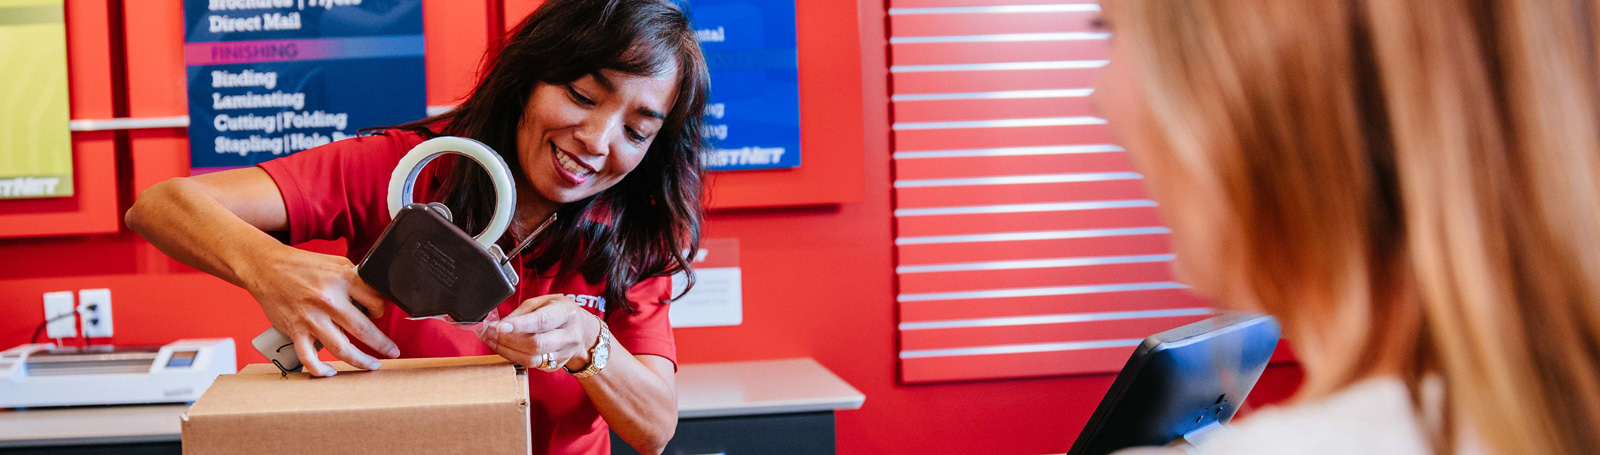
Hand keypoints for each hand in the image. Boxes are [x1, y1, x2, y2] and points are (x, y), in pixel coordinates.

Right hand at [242, 245, 398, 376]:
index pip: (375, 300)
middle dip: (382, 344)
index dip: (381, 310)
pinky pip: (308, 357)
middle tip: (392, 352)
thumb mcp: (336, 262)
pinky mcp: (295, 330)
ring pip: (341, 348)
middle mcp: (328, 300)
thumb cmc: (302, 265)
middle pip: (363, 330)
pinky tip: (330, 372)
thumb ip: (355, 278)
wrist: (266, 267)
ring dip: (360, 361)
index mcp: (342, 279)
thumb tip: (374, 294)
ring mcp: (311, 318)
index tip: (379, 314)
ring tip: (372, 365)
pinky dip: (319, 370)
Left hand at [478, 295, 600, 371]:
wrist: (581, 331)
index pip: (542, 321)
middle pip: (536, 344)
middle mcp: (569, 336)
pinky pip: (531, 364)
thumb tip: (498, 325)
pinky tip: (503, 348)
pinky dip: (513, 356)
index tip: (500, 327)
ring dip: (506, 350)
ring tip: (491, 340)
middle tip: (489, 332)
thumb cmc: (559, 312)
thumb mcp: (544, 302)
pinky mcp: (555, 365)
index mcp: (566, 314)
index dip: (519, 325)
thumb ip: (522, 312)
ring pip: (531, 359)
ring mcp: (563, 353)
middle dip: (508, 339)